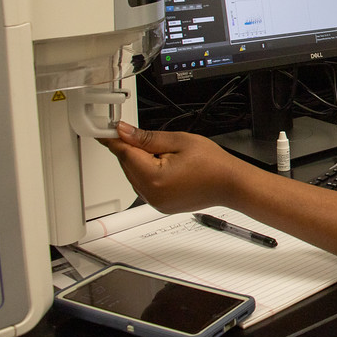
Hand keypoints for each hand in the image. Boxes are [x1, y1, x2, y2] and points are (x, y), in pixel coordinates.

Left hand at [99, 122, 246, 213]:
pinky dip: (148, 173)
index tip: (105, 130)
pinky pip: (144, 186)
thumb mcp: (180, 141)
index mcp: (154, 178)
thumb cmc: (214, 164)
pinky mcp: (160, 205)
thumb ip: (148, 138)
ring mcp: (155, 202)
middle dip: (132, 149)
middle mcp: (151, 194)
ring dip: (141, 162)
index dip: (114, 139)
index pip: (124, 154)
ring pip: (134, 176)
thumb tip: (124, 132)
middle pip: (127, 166)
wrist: (231, 184)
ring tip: (169, 154)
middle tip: (148, 137)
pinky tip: (166, 165)